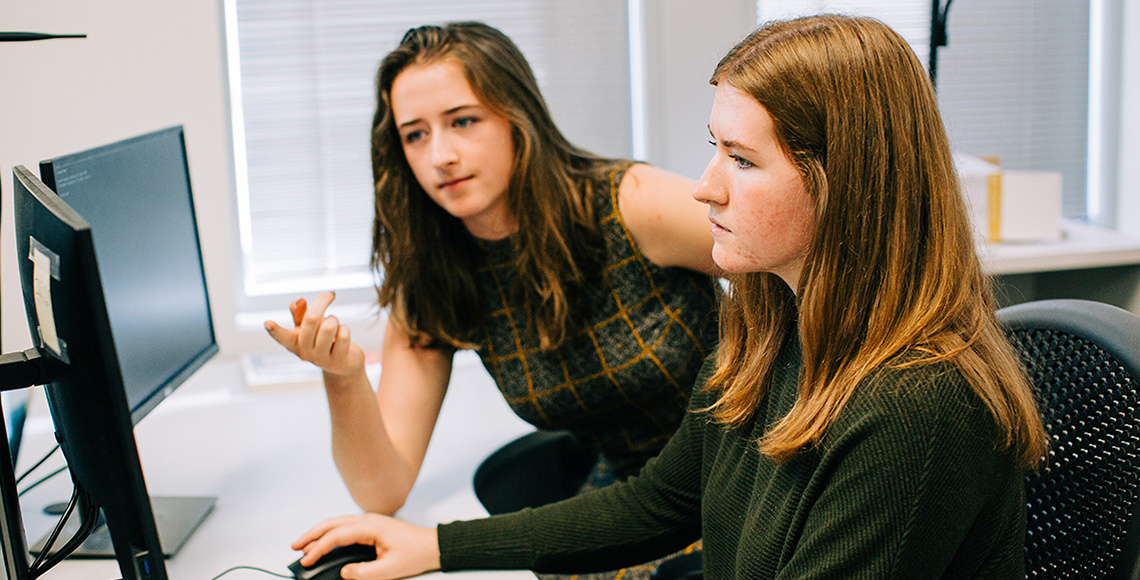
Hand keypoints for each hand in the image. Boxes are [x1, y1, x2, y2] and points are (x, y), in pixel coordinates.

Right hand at [264, 291, 365, 375]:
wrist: (343, 363)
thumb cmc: (322, 340)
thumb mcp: (308, 327)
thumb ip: (301, 314)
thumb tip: (299, 301)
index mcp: (293, 342)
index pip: (283, 336)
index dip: (275, 330)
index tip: (267, 323)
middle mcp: (305, 352)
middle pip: (311, 319)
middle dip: (322, 301)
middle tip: (330, 294)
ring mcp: (322, 359)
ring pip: (329, 326)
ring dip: (334, 319)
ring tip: (334, 325)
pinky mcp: (339, 361)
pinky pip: (343, 334)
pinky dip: (345, 329)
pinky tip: (342, 337)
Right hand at [292, 513, 440, 579]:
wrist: (432, 546)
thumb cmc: (415, 553)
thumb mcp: (390, 569)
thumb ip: (365, 573)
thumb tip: (344, 572)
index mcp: (370, 526)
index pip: (337, 535)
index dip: (319, 548)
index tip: (306, 560)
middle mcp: (367, 520)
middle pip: (332, 523)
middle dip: (311, 535)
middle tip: (294, 547)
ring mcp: (368, 522)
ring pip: (336, 523)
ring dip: (318, 532)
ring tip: (302, 545)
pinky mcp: (370, 527)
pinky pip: (344, 527)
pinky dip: (329, 533)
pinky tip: (323, 541)